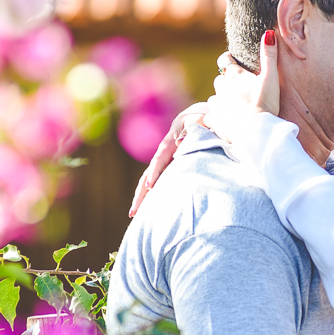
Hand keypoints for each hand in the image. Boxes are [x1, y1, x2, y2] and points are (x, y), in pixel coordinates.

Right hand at [128, 101, 208, 216]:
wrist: (195, 120)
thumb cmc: (199, 122)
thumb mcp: (199, 122)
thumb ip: (193, 130)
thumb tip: (181, 142)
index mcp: (169, 144)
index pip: (159, 160)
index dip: (154, 173)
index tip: (149, 187)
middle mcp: (162, 155)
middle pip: (147, 175)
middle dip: (140, 193)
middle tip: (134, 211)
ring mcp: (163, 163)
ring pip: (148, 181)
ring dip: (141, 197)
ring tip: (134, 214)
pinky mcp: (167, 169)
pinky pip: (157, 183)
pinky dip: (151, 196)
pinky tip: (146, 210)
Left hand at [205, 30, 280, 141]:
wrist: (256, 132)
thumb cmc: (265, 104)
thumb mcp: (271, 77)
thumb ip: (269, 55)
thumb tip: (269, 33)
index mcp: (234, 76)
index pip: (225, 60)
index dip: (228, 59)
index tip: (233, 61)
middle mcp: (221, 88)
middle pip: (219, 79)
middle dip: (225, 81)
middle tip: (237, 87)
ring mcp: (216, 105)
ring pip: (213, 97)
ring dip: (221, 99)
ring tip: (232, 105)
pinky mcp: (214, 121)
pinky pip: (209, 115)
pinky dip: (215, 116)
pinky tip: (223, 119)